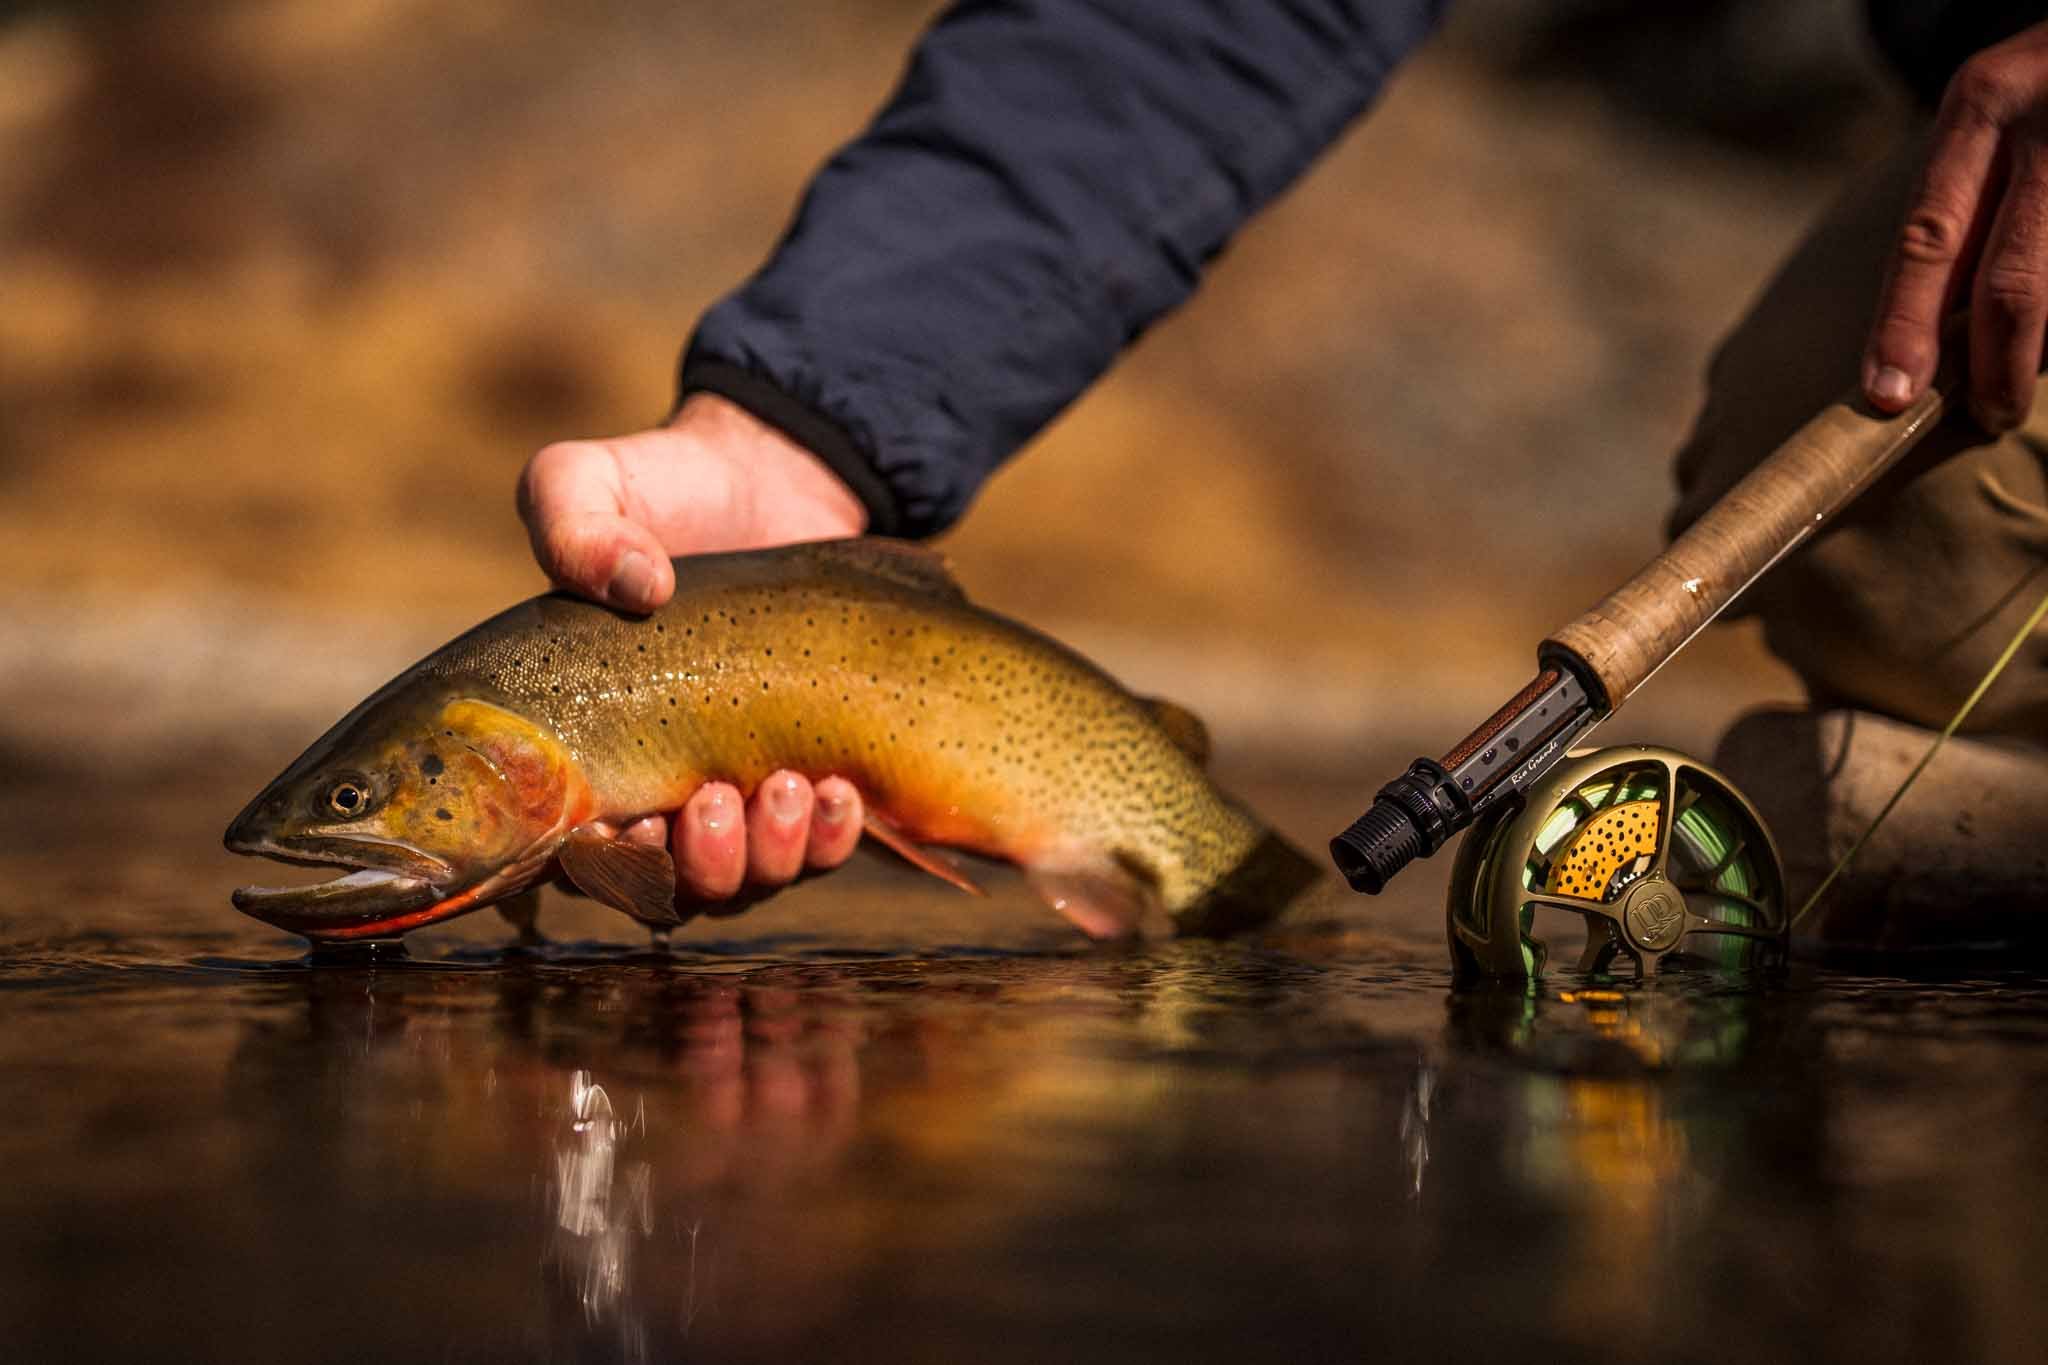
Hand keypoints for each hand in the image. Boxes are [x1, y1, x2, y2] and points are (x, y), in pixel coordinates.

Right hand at [519, 394, 870, 905]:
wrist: (769, 481)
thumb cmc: (659, 491)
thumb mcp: (587, 482)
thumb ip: (573, 522)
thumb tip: (637, 585)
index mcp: (580, 749)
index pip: (576, 854)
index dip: (604, 866)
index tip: (631, 824)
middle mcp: (655, 790)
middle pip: (675, 890)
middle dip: (703, 865)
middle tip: (717, 801)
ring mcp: (739, 792)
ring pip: (751, 881)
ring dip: (770, 855)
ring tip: (790, 787)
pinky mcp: (814, 777)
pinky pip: (822, 849)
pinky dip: (832, 837)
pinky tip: (841, 792)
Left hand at [1865, 21, 2047, 431]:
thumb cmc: (2039, 93)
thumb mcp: (1987, 117)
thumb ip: (1958, 210)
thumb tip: (1926, 338)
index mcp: (1981, 105)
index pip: (1928, 238)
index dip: (1905, 325)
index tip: (1890, 394)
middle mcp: (2044, 124)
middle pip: (2008, 282)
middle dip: (1996, 366)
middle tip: (1989, 415)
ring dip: (2045, 342)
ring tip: (2022, 367)